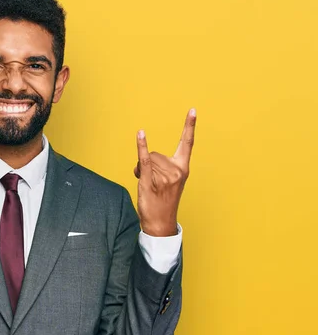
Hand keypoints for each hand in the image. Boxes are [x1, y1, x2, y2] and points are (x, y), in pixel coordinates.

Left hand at [134, 109, 195, 235]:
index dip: (189, 126)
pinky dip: (141, 147)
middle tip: (152, 183)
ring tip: (148, 186)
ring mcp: (164, 176)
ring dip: (142, 171)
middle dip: (149, 165)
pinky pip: (145, 160)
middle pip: (156, 154)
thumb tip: (144, 159)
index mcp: (183, 169)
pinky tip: (141, 134)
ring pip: (147, 160)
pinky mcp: (151, 180)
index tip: (193, 110)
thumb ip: (162, 167)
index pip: (187, 143)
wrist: (160, 223)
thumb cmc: (163, 202)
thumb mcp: (168, 182)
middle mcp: (176, 171)